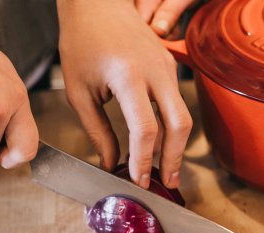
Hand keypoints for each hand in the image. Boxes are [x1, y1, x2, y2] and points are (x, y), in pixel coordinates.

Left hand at [58, 0, 192, 188]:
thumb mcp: (79, 90)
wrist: (97, 3)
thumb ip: (97, 131)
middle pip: (179, 124)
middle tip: (168, 182)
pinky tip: (160, 143)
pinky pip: (177, 102)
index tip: (137, 179)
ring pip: (184, 115)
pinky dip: (171, 127)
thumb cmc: (82, 41)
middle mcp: (155, 71)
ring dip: (176, 146)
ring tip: (166, 169)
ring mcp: (167, 67)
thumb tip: (110, 163)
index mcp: (127, 76)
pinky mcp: (170, 66)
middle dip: (175, 158)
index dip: (143, 159)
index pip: (145, 129)